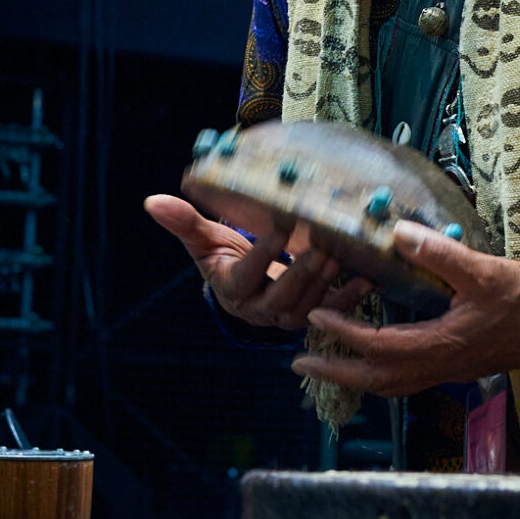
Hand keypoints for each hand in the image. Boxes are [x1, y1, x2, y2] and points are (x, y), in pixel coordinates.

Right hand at [144, 194, 370, 329]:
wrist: (242, 279)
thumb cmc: (223, 253)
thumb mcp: (204, 239)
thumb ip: (184, 223)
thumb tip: (152, 201)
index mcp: (232, 291)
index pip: (247, 274)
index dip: (262, 253)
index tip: (278, 226)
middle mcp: (259, 311)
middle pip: (282, 297)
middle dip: (302, 272)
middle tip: (321, 244)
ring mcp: (286, 317)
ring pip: (307, 306)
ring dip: (326, 281)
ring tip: (340, 251)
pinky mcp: (310, 316)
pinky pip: (331, 312)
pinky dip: (350, 296)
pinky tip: (368, 276)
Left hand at [291, 219, 519, 395]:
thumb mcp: (484, 270)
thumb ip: (440, 254)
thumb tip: (397, 232)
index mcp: (439, 345)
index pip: (377, 345)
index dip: (342, 331)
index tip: (315, 314)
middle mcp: (437, 366)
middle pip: (374, 379)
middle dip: (334, 372)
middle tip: (298, 364)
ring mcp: (446, 372)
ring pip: (389, 385)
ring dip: (354, 376)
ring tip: (326, 364)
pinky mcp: (454, 369)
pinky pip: (405, 381)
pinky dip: (379, 374)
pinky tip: (373, 359)